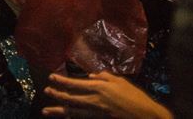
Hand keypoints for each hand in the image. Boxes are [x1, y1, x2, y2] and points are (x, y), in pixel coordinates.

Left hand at [43, 72, 171, 118]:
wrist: (146, 115)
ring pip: (73, 112)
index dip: (62, 81)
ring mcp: (97, 113)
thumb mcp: (120, 81)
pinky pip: (83, 118)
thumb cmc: (135, 96)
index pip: (75, 84)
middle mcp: (95, 101)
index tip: (51, 77)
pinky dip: (73, 117)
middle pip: (71, 99)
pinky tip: (66, 117)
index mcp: (99, 88)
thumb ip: (103, 77)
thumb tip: (91, 76)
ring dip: (59, 111)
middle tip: (46, 91)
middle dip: (57, 95)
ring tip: (46, 110)